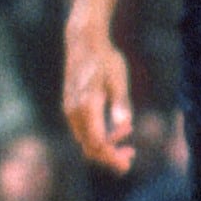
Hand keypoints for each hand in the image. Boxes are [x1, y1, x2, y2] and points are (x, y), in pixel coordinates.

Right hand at [63, 22, 135, 171]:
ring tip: (127, 134)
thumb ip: (121, 103)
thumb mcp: (119, 79)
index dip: (112, 156)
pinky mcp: (69, 104)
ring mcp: (69, 107)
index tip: (129, 159)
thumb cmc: (105, 58)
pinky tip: (113, 125)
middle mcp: (73, 110)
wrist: (84, 41)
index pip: (97, 143)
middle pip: (89, 146)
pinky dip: (97, 135)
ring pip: (84, 140)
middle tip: (131, 153)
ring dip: (105, 145)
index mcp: (87, 105)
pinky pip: (81, 130)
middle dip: (110, 155)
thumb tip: (125, 124)